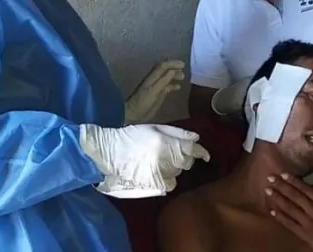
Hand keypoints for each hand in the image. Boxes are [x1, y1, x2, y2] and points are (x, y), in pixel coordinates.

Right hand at [79, 123, 209, 198]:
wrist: (107, 154)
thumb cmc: (130, 137)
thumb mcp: (154, 128)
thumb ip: (177, 133)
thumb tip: (196, 137)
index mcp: (166, 142)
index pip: (191, 149)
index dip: (201, 152)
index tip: (205, 155)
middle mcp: (166, 159)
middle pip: (186, 162)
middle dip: (183, 158)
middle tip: (171, 153)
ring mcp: (160, 174)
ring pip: (178, 173)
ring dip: (174, 168)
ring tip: (158, 161)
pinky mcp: (155, 185)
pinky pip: (170, 184)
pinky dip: (166, 179)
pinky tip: (154, 172)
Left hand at [125, 60, 185, 123]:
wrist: (134, 113)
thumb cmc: (143, 103)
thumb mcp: (154, 91)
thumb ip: (163, 81)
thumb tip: (173, 70)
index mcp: (152, 78)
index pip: (163, 66)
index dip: (173, 64)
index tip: (183, 65)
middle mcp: (154, 80)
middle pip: (165, 70)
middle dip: (174, 69)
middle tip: (184, 70)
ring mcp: (155, 87)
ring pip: (166, 78)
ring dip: (174, 76)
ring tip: (182, 77)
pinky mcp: (157, 94)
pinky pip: (166, 86)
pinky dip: (172, 85)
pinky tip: (178, 87)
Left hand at [266, 174, 312, 251]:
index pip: (306, 188)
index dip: (293, 180)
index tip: (282, 173)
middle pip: (295, 196)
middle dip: (281, 186)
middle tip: (270, 178)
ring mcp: (308, 223)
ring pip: (290, 208)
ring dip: (278, 199)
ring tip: (267, 190)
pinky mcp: (305, 235)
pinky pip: (290, 224)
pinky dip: (280, 217)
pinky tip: (272, 211)